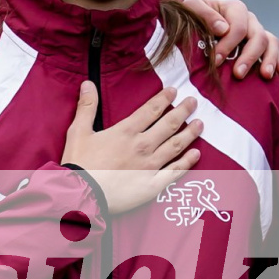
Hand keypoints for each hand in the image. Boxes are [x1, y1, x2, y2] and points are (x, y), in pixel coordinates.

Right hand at [60, 81, 201, 214]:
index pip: (150, 111)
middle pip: (168, 125)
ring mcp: (150, 166)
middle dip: (183, 111)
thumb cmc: (78, 163)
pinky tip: (196, 154)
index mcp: (125, 132)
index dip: (164, 99)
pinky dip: (187, 162)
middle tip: (193, 102)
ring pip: (176, 146)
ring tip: (200, 124)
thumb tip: (88, 83)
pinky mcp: (153, 185)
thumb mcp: (78, 132)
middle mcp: (142, 146)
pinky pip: (175, 171)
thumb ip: (86, 107)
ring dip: (190, 133)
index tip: (174, 91)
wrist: (80, 194)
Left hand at [182, 0, 278, 78]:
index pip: (238, 28)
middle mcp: (250, 19)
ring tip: (265, 75)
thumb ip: (205, 14)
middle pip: (258, 37)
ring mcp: (257, 31)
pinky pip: (275, 50)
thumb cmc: (192, 14)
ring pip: (271, 43)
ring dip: (270, 60)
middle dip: (248, 57)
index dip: (228, 45)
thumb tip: (223, 29)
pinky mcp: (260, 44)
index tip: (216, 60)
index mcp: (235, 8)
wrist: (194, 20)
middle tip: (238, 74)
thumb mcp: (192, 8)